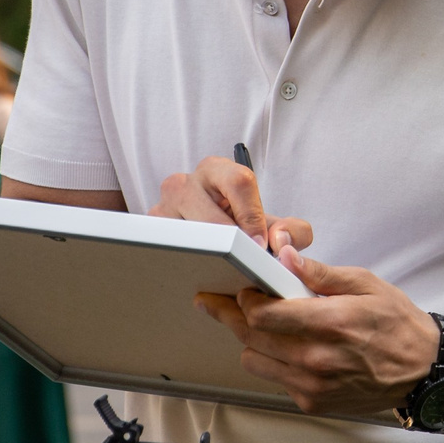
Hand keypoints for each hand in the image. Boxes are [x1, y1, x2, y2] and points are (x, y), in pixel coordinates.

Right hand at [156, 157, 312, 260]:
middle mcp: (184, 183)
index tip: (260, 244)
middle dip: (232, 242)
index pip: (239, 182)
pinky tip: (201, 272)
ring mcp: (161, 208)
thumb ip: (294, 232)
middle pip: (209, 213)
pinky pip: (165, 250)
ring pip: (185, 235)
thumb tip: (278, 242)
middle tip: (245, 262)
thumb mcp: (276, 228)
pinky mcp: (149, 234)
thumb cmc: (245, 230)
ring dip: (207, 255)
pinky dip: (186, 263)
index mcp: (218, 170)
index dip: (253, 215)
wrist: (216, 244)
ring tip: (223, 268)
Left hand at [198, 254, 439, 420]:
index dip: (243, 300)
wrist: (423, 372)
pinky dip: (276, 363)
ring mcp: (313, 385)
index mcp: (330, 323)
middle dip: (232, 316)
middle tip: (219, 304)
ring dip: (253, 341)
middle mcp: (317, 358)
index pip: (263, 314)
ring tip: (265, 327)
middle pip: (250, 337)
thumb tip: (286, 255)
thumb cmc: (398, 324)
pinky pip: (276, 380)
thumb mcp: (366, 285)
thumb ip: (321, 273)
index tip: (241, 290)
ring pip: (255, 361)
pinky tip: (293, 350)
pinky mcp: (313, 402)